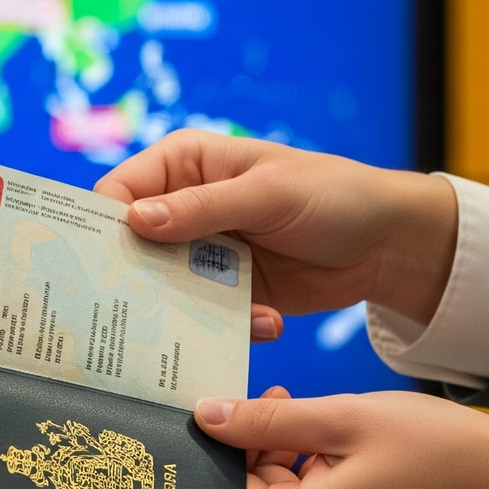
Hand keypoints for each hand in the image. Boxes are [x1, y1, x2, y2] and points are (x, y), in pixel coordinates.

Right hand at [94, 130, 458, 338]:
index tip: (99, 263)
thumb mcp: (268, 194)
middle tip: (138, 307)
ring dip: (188, 307)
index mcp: (185, 165)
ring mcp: (205, 251)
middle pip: (132, 245)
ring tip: (225, 316)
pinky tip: (267, 321)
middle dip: (137, 276)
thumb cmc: (332, 195)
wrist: (390, 244)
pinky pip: (204, 312)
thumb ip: (202, 209)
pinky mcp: (228, 289)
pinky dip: (228, 323)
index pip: (120, 191)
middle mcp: (184, 207)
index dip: (103, 225)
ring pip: (165, 286)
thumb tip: (134, 222)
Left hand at [195, 387, 488, 488]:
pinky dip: (308, 467)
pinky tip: (330, 437)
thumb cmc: (442, 452)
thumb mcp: (343, 418)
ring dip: (284, 450)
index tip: (222, 409)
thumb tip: (209, 417)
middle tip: (278, 398)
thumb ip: (267, 420)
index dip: (220, 448)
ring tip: (314, 414)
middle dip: (255, 443)